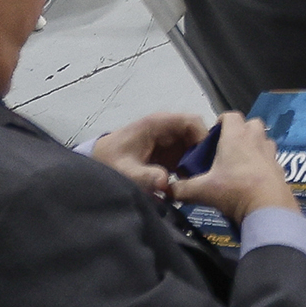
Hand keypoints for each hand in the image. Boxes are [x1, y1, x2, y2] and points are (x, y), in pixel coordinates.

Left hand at [88, 111, 206, 196]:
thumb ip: (144, 176)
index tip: (206, 160)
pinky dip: (192, 170)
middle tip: (205, 175)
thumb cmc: (110, 161)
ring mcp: (171, 141)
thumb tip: (164, 183)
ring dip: (199, 163)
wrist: (99, 162)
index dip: (203, 137)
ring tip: (199, 182)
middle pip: (198, 135)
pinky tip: (190, 184)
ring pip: (196, 147)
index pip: (191, 122)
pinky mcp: (170, 153)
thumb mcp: (126, 170)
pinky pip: (189, 158)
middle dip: (204, 154)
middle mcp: (168, 129)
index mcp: (158, 124)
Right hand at [167, 110, 293, 223]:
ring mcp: (270, 153)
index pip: (231, 115)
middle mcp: (256, 139)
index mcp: (236, 136)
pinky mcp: (280, 169)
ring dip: (255, 145)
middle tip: (228, 147)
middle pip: (252, 123)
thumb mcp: (202, 191)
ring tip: (242, 162)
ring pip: (264, 139)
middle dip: (241, 130)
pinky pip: (271, 159)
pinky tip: (254, 179)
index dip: (222, 120)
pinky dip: (264, 163)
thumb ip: (182, 189)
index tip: (214, 133)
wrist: (268, 208)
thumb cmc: (234, 190)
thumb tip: (167, 190)